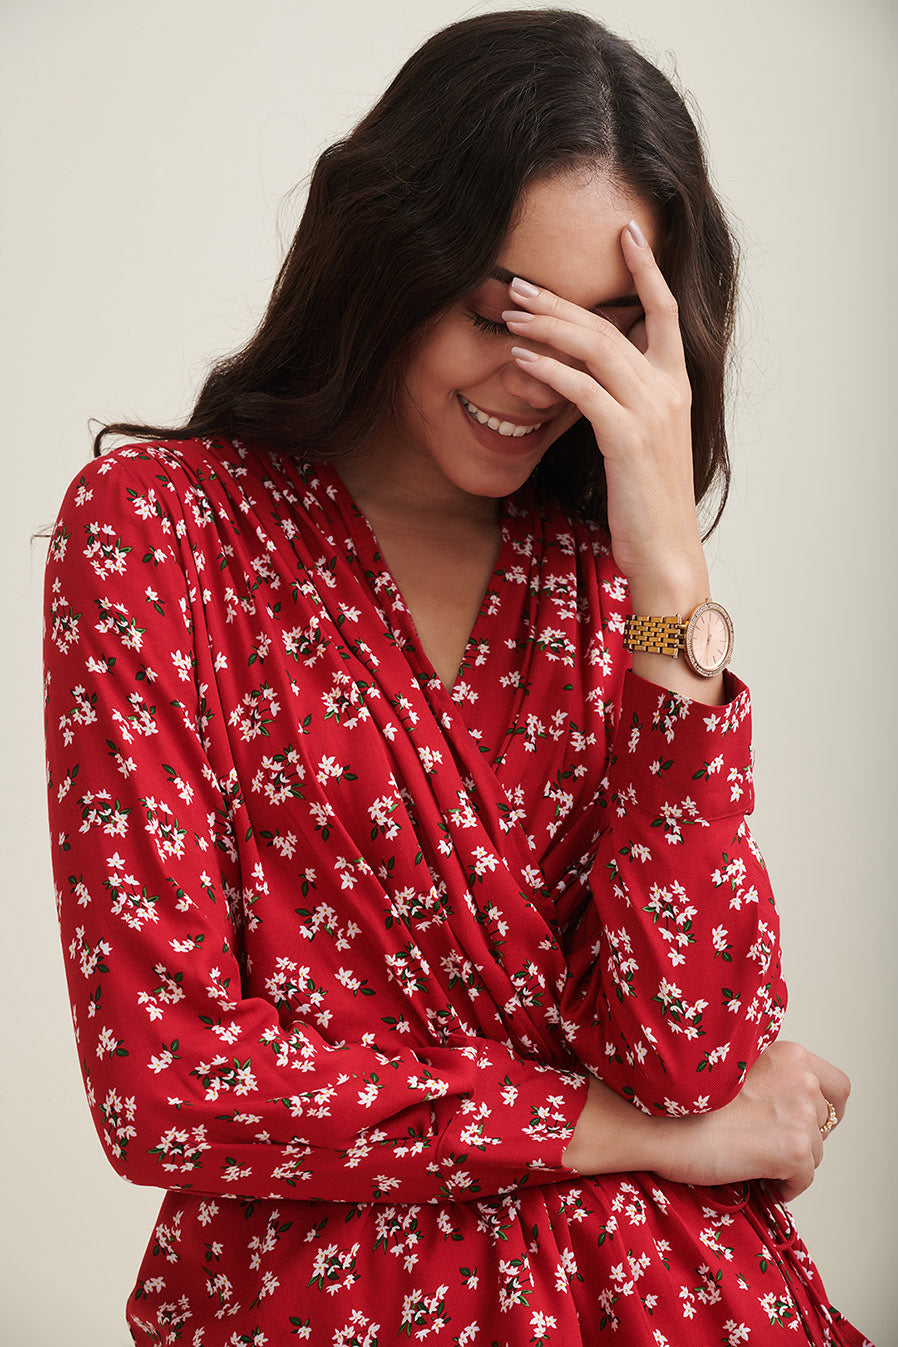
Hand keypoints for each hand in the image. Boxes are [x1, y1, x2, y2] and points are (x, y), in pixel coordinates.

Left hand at [503, 222, 706, 614]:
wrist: (666, 550)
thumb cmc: (646, 501)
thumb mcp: (640, 442)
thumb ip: (623, 403)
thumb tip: (586, 379)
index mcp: (676, 385)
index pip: (666, 311)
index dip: (648, 268)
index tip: (627, 231)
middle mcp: (669, 390)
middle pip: (614, 324)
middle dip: (562, 301)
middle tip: (518, 284)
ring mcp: (651, 412)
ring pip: (597, 348)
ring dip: (549, 326)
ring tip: (510, 314)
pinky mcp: (628, 439)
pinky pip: (584, 391)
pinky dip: (550, 370)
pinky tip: (521, 359)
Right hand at [657, 1040, 850, 1201]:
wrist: (661, 1120)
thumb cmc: (684, 1095)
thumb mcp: (734, 1065)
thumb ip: (768, 1074)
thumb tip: (781, 1101)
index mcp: (790, 1054)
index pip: (837, 1085)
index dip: (825, 1106)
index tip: (806, 1118)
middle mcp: (803, 1080)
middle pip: (825, 1122)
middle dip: (803, 1135)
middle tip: (771, 1142)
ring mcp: (802, 1115)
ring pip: (816, 1152)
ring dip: (790, 1161)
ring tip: (755, 1160)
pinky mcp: (795, 1150)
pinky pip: (803, 1180)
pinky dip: (784, 1186)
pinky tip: (758, 1179)